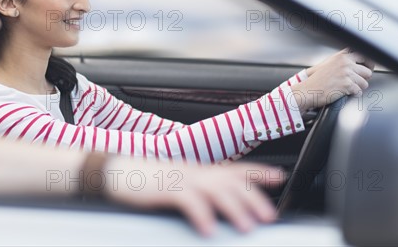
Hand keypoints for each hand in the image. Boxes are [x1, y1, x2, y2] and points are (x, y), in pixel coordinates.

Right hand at [104, 157, 283, 235]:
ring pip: (215, 189)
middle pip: (231, 181)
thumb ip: (201, 192)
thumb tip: (221, 207)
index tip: (279, 177)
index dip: (258, 172)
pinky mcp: (165, 188)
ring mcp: (181, 178)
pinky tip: (209, 230)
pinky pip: (188, 200)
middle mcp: (195, 171)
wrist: (118, 172)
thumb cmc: (149, 182)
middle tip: (269, 217)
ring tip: (247, 227)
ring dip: (234, 208)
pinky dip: (201, 215)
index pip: (235, 168)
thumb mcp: (180, 184)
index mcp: (200, 170)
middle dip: (253, 198)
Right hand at [291, 48, 374, 111]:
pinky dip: (354, 95)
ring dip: (358, 88)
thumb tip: (355, 63)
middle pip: (367, 71)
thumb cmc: (315, 80)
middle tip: (358, 82)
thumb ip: (341, 60)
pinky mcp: (347, 85)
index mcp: (341, 56)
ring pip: (365, 83)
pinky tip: (346, 94)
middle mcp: (345, 63)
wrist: (308, 90)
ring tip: (349, 89)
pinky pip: (359, 92)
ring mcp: (347, 74)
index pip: (363, 55)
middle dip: (364, 78)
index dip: (367, 63)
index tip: (367, 68)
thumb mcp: (327, 64)